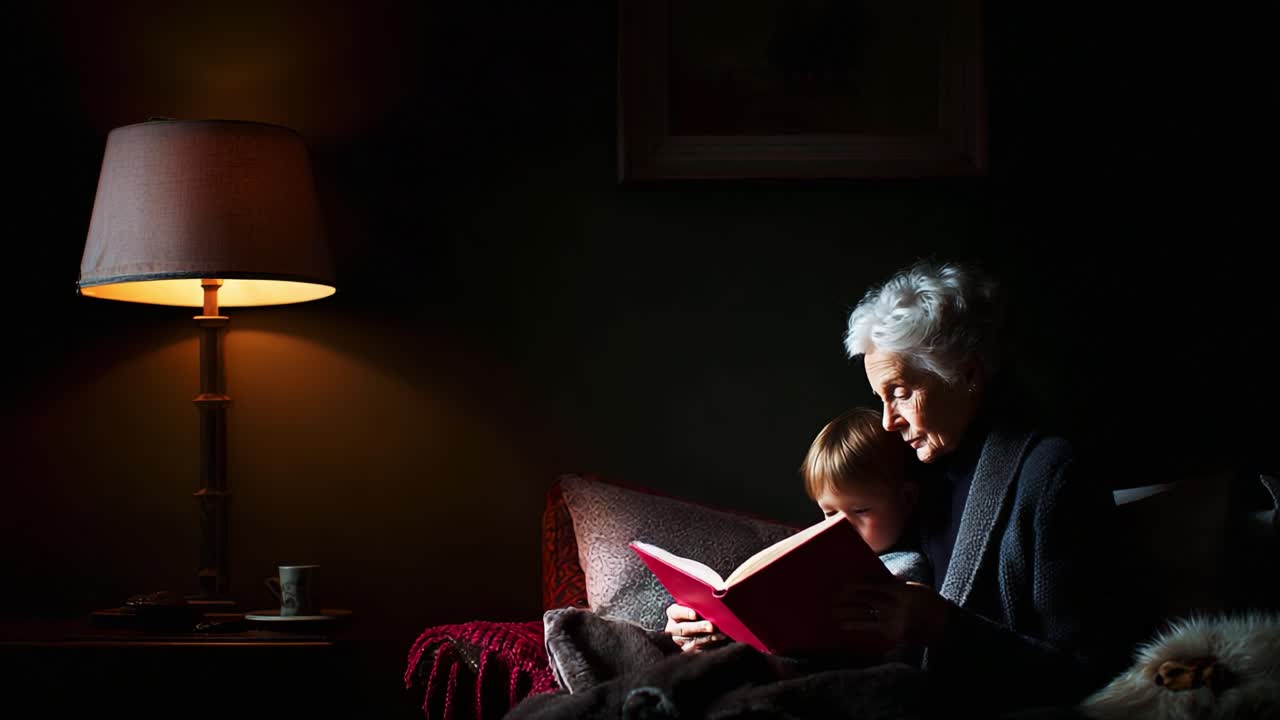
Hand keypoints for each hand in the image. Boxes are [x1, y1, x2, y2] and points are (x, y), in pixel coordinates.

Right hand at [664, 602, 727, 652]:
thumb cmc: (700, 612)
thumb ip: (700, 604)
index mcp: (673, 613)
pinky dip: (710, 646)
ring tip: (720, 634)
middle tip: (711, 626)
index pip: (675, 612)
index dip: (685, 613)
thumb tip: (713, 599)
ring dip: (707, 638)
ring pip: (692, 641)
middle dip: (699, 627)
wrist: (699, 627)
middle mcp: (673, 628)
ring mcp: (680, 642)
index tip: (695, 614)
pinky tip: (719, 642)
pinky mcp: (688, 652)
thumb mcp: (696, 606)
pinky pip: (698, 650)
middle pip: (683, 629)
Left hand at [833, 579, 949, 649]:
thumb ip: (895, 581)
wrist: (943, 625)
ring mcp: (895, 621)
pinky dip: (857, 626)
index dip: (859, 584)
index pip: (876, 585)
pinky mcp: (894, 634)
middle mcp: (898, 606)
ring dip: (848, 614)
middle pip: (869, 600)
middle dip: (850, 598)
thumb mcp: (914, 587)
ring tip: (833, 612)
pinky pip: (871, 628)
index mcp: (904, 591)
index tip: (844, 582)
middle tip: (833, 596)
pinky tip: (845, 626)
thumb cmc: (927, 601)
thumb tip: (874, 573)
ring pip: (867, 615)